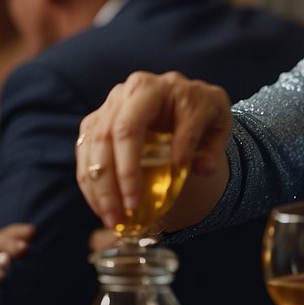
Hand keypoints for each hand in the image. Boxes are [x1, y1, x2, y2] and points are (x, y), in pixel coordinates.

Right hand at [75, 70, 232, 231]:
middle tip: (130, 208)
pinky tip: (101, 207)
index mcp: (172, 87)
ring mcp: (112, 103)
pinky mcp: (96, 119)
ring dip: (101, 184)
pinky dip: (90, 182)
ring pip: (97, 142)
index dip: (178, 146)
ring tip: (112, 217)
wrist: (180, 104)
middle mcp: (137, 88)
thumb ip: (213, 148)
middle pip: (122, 129)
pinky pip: (85, 151)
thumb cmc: (201, 116)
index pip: (175, 116)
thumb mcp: (218, 126)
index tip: (181, 172)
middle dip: (123, 173)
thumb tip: (200, 168)